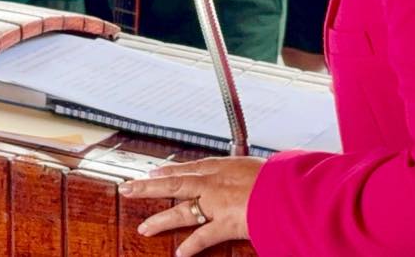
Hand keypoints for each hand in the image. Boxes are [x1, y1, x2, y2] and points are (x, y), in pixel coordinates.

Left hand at [120, 157, 265, 256]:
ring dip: (160, 221)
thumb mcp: (258, 166)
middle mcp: (213, 182)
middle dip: (147, 186)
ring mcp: (216, 203)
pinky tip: (179, 254)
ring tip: (143, 229)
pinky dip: (191, 246)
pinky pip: (203, 237)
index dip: (168, 170)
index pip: (188, 168)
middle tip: (126, 188)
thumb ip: (245, 171)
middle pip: (173, 183)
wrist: (288, 188)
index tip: (154, 171)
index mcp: (222, 166)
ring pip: (181, 211)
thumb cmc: (279, 177)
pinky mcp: (225, 223)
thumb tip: (246, 172)